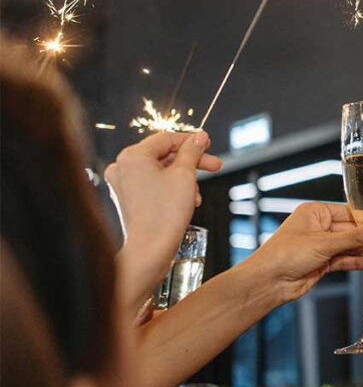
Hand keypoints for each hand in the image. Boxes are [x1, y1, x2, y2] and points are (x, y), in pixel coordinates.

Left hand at [107, 132, 222, 307]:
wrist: (150, 249)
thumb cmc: (165, 213)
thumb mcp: (185, 175)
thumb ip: (192, 151)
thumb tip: (199, 137)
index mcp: (132, 156)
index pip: (166, 138)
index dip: (191, 140)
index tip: (208, 143)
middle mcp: (122, 167)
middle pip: (163, 154)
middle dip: (191, 161)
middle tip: (214, 165)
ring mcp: (122, 184)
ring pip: (160, 170)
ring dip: (184, 177)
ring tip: (198, 193)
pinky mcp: (127, 198)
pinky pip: (153, 184)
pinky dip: (171, 188)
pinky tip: (187, 200)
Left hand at [241, 202, 362, 303]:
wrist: (267, 283)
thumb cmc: (284, 255)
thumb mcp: (325, 242)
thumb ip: (356, 237)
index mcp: (316, 212)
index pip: (351, 213)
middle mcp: (319, 227)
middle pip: (354, 231)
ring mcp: (321, 246)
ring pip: (352, 246)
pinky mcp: (323, 263)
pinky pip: (346, 259)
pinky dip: (360, 261)